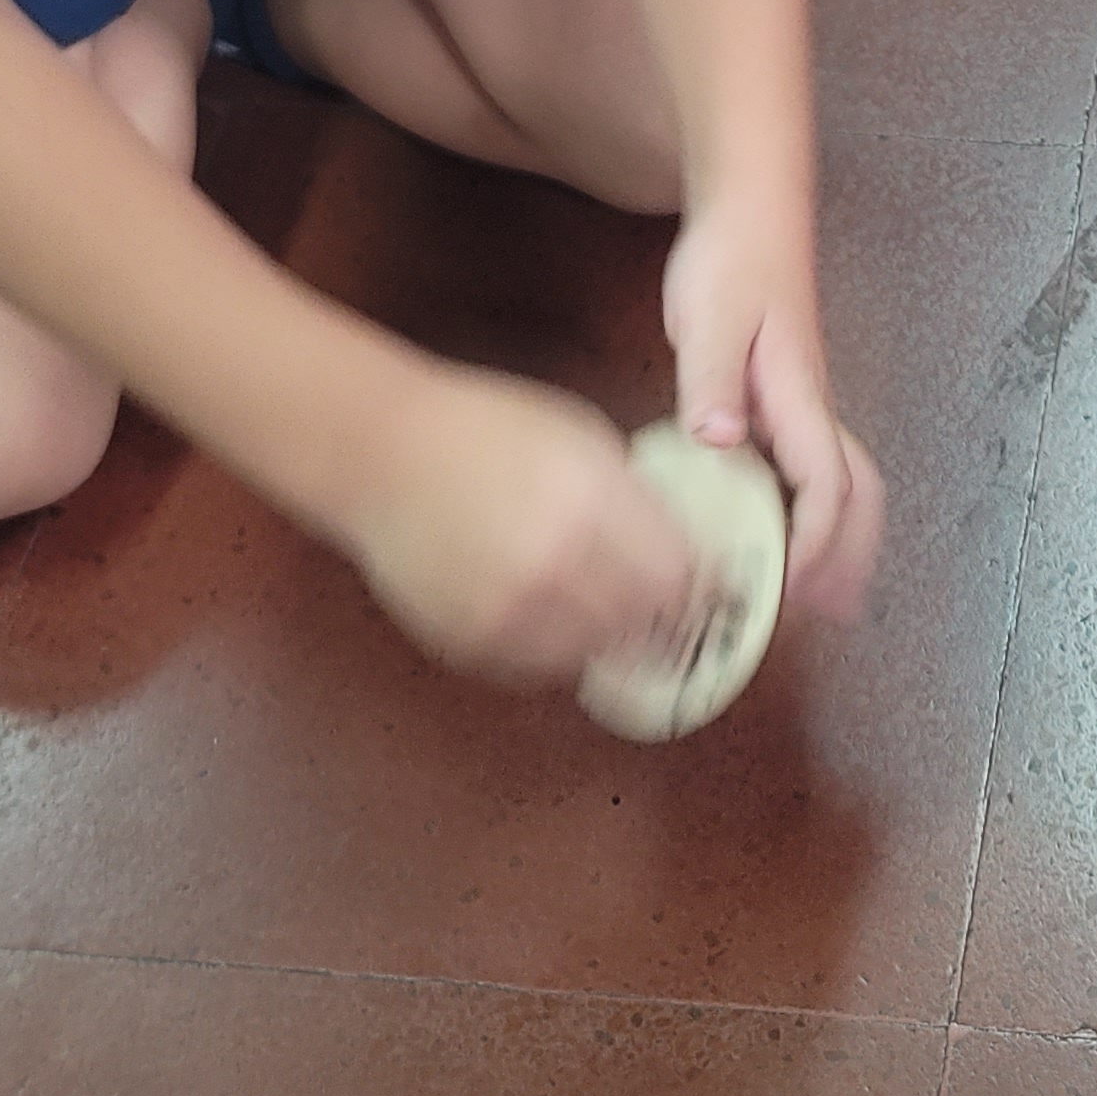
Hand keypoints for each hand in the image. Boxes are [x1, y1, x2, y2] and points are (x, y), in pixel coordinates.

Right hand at [343, 363, 702, 685]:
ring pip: (599, 652)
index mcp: (592, 503)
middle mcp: (557, 564)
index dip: (704, 581)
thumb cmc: (481, 429)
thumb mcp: (580, 437)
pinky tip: (558, 612)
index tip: (714, 581)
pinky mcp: (474, 642)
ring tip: (614, 604)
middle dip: (667, 612)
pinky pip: (544, 665)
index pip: (680, 573)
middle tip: (675, 603)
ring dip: (617, 633)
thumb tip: (681, 541)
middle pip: (647, 621)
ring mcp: (513, 611)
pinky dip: (563, 647)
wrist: (382, 455)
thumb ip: (632, 494)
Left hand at [663, 198, 886, 622]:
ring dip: (841, 543)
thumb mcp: (711, 316)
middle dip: (846, 560)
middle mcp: (813, 409)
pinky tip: (779, 535)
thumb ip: (711, 378)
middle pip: (857, 496)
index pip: (826, 486)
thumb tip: (718, 439)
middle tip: (823, 619)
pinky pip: (817, 471)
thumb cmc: (734, 259)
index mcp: (799, 396)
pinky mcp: (786, 401)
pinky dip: (814, 515)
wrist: (752, 210)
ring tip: (820, 599)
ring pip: (846, 486)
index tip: (785, 590)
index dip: (812, 545)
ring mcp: (805, 406)